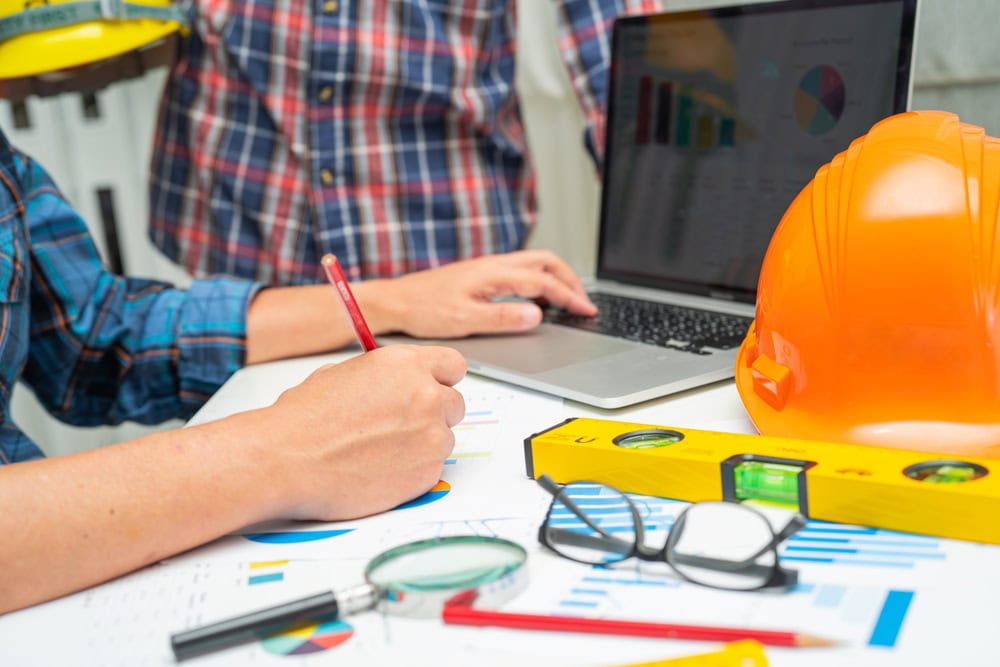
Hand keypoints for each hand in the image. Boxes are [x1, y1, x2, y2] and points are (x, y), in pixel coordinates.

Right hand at [260, 345, 466, 519]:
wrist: (286, 461)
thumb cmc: (304, 419)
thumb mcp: (344, 373)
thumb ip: (386, 376)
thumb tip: (399, 383)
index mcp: (406, 364)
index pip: (453, 365)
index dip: (440, 379)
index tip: (432, 389)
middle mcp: (426, 396)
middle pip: (454, 404)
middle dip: (432, 414)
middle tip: (399, 426)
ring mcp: (431, 437)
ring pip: (444, 439)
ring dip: (422, 444)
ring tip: (379, 451)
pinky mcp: (427, 474)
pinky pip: (432, 469)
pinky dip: (412, 471)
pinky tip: (378, 469)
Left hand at [374, 250, 597, 337]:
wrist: (396, 301)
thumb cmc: (424, 311)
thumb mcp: (465, 321)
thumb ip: (503, 318)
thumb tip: (536, 315)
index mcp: (493, 274)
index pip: (543, 281)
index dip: (569, 296)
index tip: (586, 311)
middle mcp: (493, 265)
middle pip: (546, 261)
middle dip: (570, 280)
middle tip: (584, 302)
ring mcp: (488, 267)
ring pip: (535, 262)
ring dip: (556, 277)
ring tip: (568, 301)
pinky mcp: (481, 273)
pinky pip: (521, 269)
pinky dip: (539, 280)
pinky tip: (537, 300)